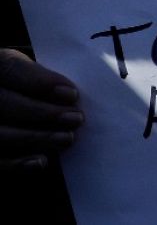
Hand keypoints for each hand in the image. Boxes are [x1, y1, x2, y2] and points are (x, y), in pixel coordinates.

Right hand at [0, 49, 82, 167]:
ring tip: (66, 139)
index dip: (40, 81)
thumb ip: (39, 77)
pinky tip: (42, 161)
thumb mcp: (25, 72)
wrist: (6, 102)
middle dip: (44, 113)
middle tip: (76, 119)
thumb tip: (69, 95)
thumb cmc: (22, 86)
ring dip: (36, 138)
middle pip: (5, 103)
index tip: (71, 94)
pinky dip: (16, 163)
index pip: (10, 68)